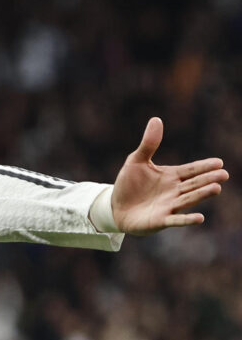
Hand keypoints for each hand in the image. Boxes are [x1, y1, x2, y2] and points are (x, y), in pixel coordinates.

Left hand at [112, 117, 228, 233]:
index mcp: (171, 176)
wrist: (115, 208)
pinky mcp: (160, 220)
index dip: (203, 166)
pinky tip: (200, 218)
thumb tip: (156, 119)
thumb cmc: (129, 184)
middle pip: (194, 184)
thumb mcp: (136, 161)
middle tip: (223, 174)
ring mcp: (169, 206)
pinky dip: (187, 219)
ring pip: (188, 199)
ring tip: (216, 189)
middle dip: (208, 179)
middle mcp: (174, 191)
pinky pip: (175, 220)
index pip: (191, 170)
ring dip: (202, 195)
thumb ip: (148, 144)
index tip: (218, 162)